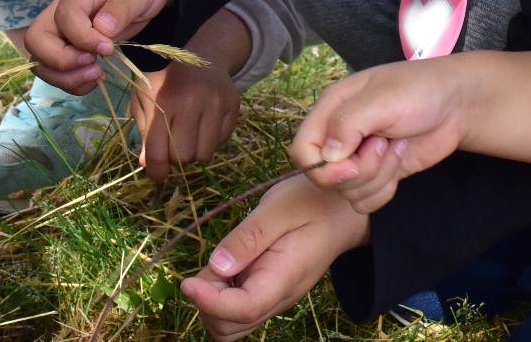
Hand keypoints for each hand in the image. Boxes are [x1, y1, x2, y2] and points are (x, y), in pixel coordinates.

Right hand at [24, 0, 175, 92]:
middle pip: (36, 40)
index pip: (64, 18)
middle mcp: (62, 10)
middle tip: (94, 65)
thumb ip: (122, 6)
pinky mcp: (71, 47)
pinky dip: (71, 82)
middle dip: (61, 61)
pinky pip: (56, 70)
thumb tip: (102, 29)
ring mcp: (64, 30)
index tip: (109, 47)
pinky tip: (95, 79)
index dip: (83, 39)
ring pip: (41, 60)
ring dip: (64, 77)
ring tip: (97, 76)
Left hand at [135, 61, 240, 176]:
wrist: (202, 57)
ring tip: (190, 137)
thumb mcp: (144, 100)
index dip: (156, 170)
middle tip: (173, 148)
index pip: (158, 151)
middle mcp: (193, 102)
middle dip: (176, 159)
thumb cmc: (165, 82)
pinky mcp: (233, 106)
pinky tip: (205, 126)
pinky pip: (222, 142)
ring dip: (195, 152)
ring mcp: (217, 103)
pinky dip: (211, 141)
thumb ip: (144, 132)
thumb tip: (147, 164)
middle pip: (184, 157)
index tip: (157, 174)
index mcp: (165, 101)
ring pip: (205, 154)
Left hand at [181, 174, 368, 341]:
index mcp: (284, 278)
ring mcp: (273, 299)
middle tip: (215, 262)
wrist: (343, 211)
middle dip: (207, 303)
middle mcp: (278, 299)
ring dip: (212, 302)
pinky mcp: (267, 293)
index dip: (209, 303)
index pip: (242, 310)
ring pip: (230, 326)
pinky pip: (237, 311)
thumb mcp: (280, 207)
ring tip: (224, 262)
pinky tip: (230, 265)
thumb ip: (249, 237)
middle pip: (229, 328)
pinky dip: (221, 297)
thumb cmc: (314, 202)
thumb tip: (217, 266)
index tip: (187, 283)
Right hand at [290, 59, 468, 212]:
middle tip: (385, 143)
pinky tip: (401, 162)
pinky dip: (384, 191)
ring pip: (347, 192)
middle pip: (326, 178)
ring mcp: (358, 157)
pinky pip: (365, 202)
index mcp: (331, 109)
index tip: (352, 163)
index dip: (323, 167)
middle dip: (361, 170)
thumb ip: (348, 123)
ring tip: (397, 146)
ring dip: (378, 177)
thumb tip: (327, 156)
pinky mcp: (377, 174)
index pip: (302, 151)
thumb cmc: (420, 90)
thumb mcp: (383, 99)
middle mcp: (339, 135)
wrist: (458, 104)